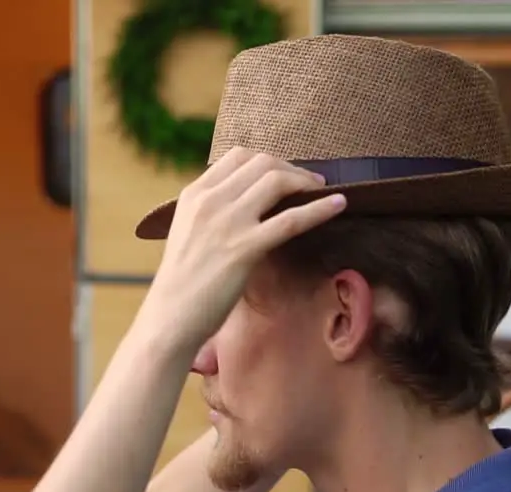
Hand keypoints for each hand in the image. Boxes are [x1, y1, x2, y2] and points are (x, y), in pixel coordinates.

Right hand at [137, 148, 345, 349]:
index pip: (238, 156)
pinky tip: (340, 204)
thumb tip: (247, 203)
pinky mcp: (244, 248)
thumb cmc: (182, 283)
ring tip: (324, 191)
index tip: (286, 173)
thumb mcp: (188, 233)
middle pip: (262, 163)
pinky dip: (320, 209)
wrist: (170, 317)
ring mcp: (227, 223)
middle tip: (311, 184)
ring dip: (306, 182)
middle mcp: (209, 201)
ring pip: (277, 181)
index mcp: (194, 194)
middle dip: (292, 169)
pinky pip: (291, 220)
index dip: (270, 160)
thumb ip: (212, 212)